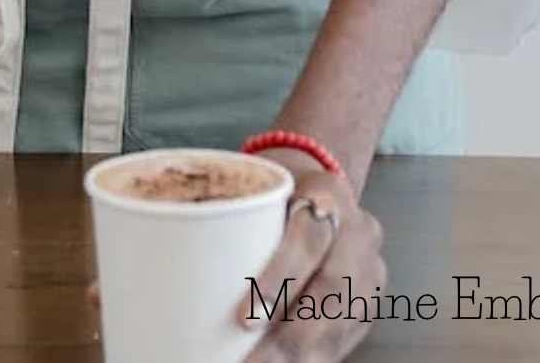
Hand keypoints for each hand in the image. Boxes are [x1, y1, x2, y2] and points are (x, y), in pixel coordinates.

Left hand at [236, 165, 382, 360]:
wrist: (323, 196)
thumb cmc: (278, 197)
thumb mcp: (259, 193)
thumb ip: (230, 220)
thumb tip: (170, 257)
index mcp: (327, 193)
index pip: (308, 238)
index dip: (278, 280)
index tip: (244, 319)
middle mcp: (358, 232)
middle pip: (329, 292)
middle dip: (288, 338)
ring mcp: (370, 273)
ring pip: (339, 325)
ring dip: (299, 358)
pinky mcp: (369, 307)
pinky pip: (342, 342)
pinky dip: (311, 360)